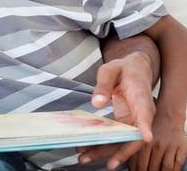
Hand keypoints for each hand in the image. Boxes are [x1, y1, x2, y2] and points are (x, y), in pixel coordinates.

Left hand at [77, 51, 155, 168]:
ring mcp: (135, 120)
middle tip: (105, 164)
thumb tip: (96, 103)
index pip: (145, 113)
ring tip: (85, 158)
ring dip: (106, 152)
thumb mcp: (110, 70)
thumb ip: (103, 85)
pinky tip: (87, 149)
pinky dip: (104, 144)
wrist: (134, 70)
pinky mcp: (127, 123)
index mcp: (140, 96)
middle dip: (121, 152)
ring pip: (124, 141)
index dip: (145, 126)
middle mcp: (142, 113)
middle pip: (135, 136)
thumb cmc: (123, 69)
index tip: (146, 138)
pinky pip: (117, 137)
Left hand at [127, 108, 186, 170]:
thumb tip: (126, 162)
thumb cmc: (151, 127)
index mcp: (143, 141)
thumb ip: (132, 146)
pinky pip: (176, 165)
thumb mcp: (138, 133)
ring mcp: (169, 147)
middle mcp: (156, 144)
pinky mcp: (181, 148)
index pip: (135, 161)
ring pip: (164, 168)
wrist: (167, 114)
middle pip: (148, 166)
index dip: (133, 170)